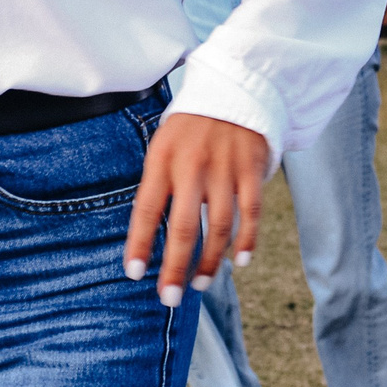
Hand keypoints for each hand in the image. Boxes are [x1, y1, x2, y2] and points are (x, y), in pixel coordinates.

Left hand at [123, 111, 269, 306]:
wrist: (233, 89)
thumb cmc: (190, 127)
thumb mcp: (163, 144)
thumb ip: (158, 183)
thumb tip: (149, 234)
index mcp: (163, 158)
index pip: (147, 208)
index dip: (140, 243)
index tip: (135, 273)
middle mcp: (193, 165)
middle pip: (184, 226)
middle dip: (176, 267)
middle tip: (169, 297)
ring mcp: (225, 168)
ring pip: (219, 225)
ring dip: (210, 260)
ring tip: (200, 283)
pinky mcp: (251, 169)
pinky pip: (250, 212)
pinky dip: (246, 240)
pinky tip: (238, 261)